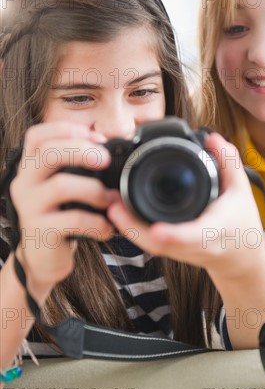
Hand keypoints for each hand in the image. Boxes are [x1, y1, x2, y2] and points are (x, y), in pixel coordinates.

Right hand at [9, 122, 115, 302]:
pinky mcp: (40, 232)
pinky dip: (97, 222)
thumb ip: (80, 166)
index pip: (36, 135)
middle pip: (47, 153)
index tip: (97, 138)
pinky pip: (72, 220)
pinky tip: (107, 228)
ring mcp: (29, 208)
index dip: (66, 130)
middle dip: (81, 150)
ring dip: (95, 189)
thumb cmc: (61, 216)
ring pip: (61, 186)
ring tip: (111, 200)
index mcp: (31, 167)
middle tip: (106, 160)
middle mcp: (25, 183)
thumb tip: (115, 147)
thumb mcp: (66, 186)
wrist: (44, 258)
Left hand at [107, 133, 264, 276]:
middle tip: (114, 207)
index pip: (194, 236)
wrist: (239, 255)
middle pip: (161, 245)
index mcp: (215, 231)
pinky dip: (132, 230)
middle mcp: (195, 245)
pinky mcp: (171, 252)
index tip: (157, 231)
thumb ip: (228, 162)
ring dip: (128, 228)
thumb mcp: (241, 189)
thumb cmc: (241, 221)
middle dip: (135, 229)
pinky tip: (119, 213)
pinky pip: (148, 244)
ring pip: (150, 247)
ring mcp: (181, 252)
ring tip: (111, 206)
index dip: (175, 235)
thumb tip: (212, 138)